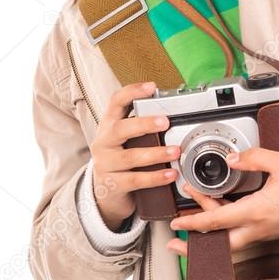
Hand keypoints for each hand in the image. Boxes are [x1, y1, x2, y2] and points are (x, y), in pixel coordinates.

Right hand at [89, 81, 180, 231]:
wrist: (104, 192)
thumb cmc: (120, 159)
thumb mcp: (124, 139)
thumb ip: (141, 126)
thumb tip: (171, 112)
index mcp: (109, 125)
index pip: (116, 102)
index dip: (132, 92)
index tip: (151, 87)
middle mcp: (104, 142)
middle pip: (120, 129)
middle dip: (144, 124)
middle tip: (165, 122)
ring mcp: (106, 164)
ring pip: (130, 157)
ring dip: (156, 154)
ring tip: (175, 151)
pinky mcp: (112, 184)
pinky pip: (135, 180)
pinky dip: (154, 177)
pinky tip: (170, 174)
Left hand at [165, 147, 278, 255]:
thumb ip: (254, 157)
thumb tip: (231, 158)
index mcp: (257, 212)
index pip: (217, 221)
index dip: (194, 222)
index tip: (176, 222)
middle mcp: (257, 228)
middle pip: (219, 244)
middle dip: (194, 246)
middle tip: (174, 242)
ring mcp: (262, 233)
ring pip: (228, 240)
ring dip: (208, 233)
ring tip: (190, 220)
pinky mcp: (266, 232)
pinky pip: (239, 234)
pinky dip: (223, 228)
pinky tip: (216, 214)